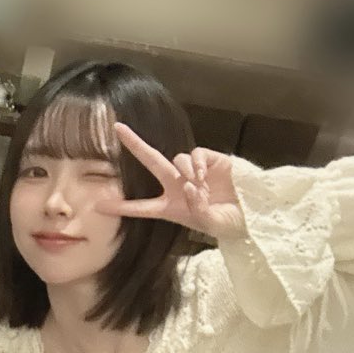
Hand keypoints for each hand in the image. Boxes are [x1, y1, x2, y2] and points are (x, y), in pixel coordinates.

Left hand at [100, 127, 244, 239]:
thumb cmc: (231, 223)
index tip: (97, 206)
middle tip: (117, 128)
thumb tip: (190, 187)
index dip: (121, 207)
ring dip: (183, 171)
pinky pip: (195, 155)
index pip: (141, 207)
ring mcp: (193, 172)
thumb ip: (198, 210)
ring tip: (198, 186)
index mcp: (172, 207)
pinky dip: (195, 164)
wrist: (256, 213)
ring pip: (176, 160)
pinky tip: (203, 175)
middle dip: (134, 144)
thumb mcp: (212, 224)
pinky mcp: (210, 159)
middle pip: (151, 162)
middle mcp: (178, 186)